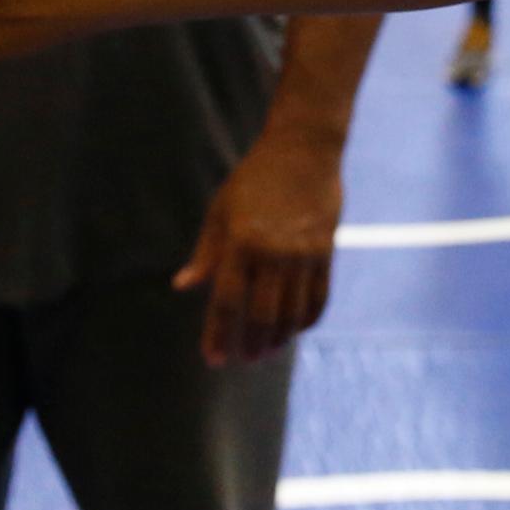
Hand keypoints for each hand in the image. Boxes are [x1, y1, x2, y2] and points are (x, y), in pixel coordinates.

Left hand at [175, 123, 343, 365]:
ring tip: (268, 350)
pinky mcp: (326, 252)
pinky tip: (295, 329)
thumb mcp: (220, 211)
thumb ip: (205, 254)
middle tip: (245, 359)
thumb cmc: (254, 179)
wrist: (303, 150)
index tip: (214, 359)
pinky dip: (307, 319)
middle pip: (262, 315)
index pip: (227, 301)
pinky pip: (319, 298)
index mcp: (241, 243)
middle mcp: (273, 253)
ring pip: (293, 312)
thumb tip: (183, 286)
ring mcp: (303, 254)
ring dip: (280, 338)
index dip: (219, 334)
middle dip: (252, 344)